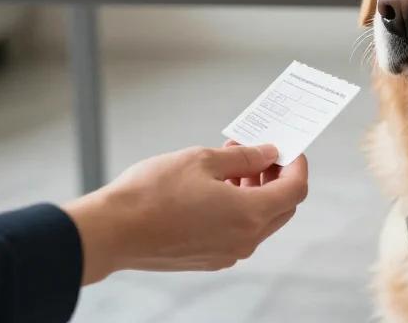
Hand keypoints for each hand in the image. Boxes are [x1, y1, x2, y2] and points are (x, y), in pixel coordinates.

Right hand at [63, 144, 307, 283]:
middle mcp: (244, 240)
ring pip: (258, 220)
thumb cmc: (152, 194)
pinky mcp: (208, 258)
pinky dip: (237, 207)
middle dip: (276, 177)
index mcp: (250, 215)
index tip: (289, 148)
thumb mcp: (203, 160)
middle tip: (260, 153)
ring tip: (233, 163)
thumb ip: (245, 157)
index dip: (297, 165)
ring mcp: (226, 253)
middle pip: (281, 207)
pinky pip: (237, 231)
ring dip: (255, 190)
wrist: (111, 231)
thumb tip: (267, 153)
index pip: (295, 190)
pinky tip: (217, 186)